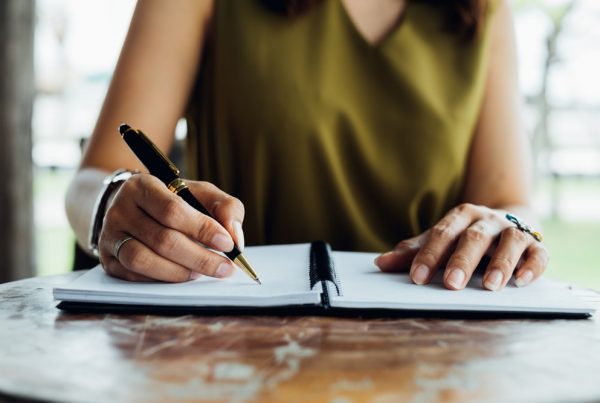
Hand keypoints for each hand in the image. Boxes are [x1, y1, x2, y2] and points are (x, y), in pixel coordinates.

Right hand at [98, 174, 244, 281]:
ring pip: (143, 260)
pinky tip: (182, 277)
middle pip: (162, 239)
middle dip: (199, 257)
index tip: (227, 244)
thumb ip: (225, 208)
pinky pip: (134, 276)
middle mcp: (120, 210)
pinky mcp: (107, 260)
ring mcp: (110, 236)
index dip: (202, 229)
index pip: (172, 210)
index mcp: (142, 186)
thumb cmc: (174, 201)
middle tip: (224, 268)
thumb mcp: (200, 194)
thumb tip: (235, 237)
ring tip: (201, 273)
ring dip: (179, 272)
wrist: (134, 208)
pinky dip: (161, 280)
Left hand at [374, 203, 548, 290]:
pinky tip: (521, 281)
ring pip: (510, 241)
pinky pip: (538, 252)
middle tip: (451, 283)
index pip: (441, 234)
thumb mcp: (440, 239)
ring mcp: (513, 229)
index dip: (428, 256)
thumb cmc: (466, 235)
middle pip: (474, 237)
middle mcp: (487, 220)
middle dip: (462, 260)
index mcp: (460, 216)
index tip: (416, 278)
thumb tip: (380, 263)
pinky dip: (531, 266)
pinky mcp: (535, 243)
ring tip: (490, 286)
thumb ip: (414, 251)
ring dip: (501, 263)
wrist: (508, 218)